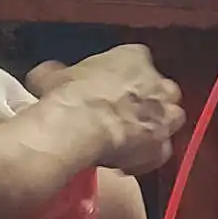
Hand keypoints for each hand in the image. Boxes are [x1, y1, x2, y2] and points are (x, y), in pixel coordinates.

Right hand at [34, 44, 184, 175]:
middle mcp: (158, 83)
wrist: (78, 127)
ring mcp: (164, 116)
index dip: (123, 77)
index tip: (109, 88)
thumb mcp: (53, 74)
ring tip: (129, 139)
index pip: (137, 60)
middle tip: (123, 114)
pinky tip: (126, 161)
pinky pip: (159, 152)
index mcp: (134, 56)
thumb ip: (58, 73)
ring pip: (169, 120)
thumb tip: (48, 75)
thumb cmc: (68, 95)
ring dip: (153, 127)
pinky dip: (146, 157)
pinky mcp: (162, 147)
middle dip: (147, 101)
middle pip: (162, 90)